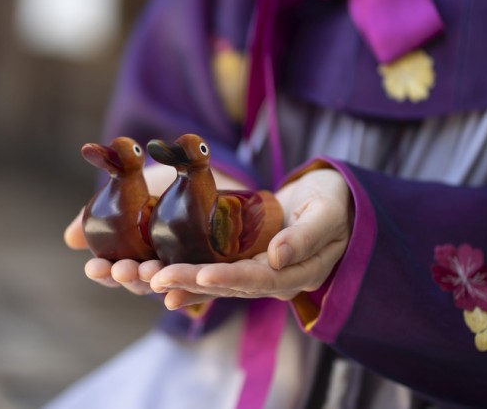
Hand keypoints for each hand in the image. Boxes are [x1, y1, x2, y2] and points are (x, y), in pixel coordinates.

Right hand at [65, 163, 247, 299]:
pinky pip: (204, 287)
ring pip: (169, 285)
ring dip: (155, 282)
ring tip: (148, 272)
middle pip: (140, 283)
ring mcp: (186, 273)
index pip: (114, 271)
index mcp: (134, 256)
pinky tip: (177, 296)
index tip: (94, 266)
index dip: (103, 271)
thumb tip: (71, 239)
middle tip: (121, 268)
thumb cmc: (161, 188)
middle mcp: (158, 269)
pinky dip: (189, 293)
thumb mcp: (129, 193)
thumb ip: (102, 212)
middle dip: (128, 278)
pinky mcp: (216, 271)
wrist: (203, 173)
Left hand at [149, 168, 352, 308]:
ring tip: (150, 280)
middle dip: (193, 282)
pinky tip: (162, 285)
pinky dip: (191, 280)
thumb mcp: (328, 211)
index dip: (230, 278)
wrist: (334, 202)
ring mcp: (262, 273)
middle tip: (157, 278)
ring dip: (184, 282)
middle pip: (232, 285)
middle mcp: (278, 280)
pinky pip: (217, 274)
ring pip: (219, 283)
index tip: (201, 274)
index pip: (261, 279)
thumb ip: (307, 235)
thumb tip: (278, 257)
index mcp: (301, 272)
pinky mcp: (248, 263)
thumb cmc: (336, 202)